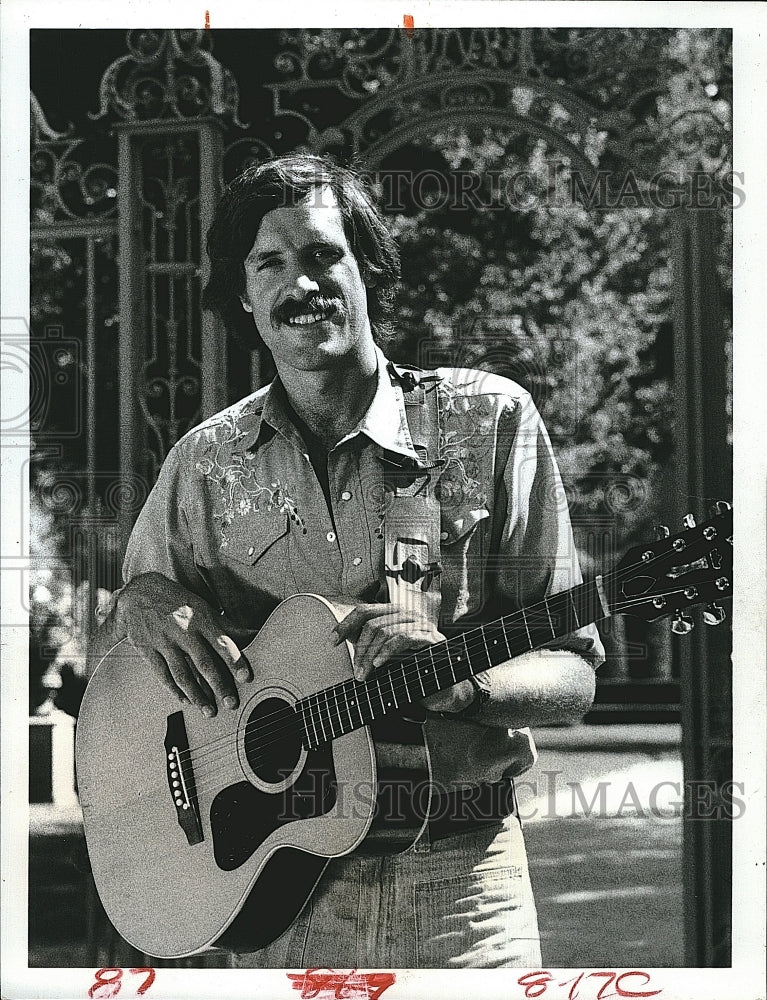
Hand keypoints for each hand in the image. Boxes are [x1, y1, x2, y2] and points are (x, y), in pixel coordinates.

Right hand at [114, 572, 251, 715]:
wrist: (138, 592)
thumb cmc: (177, 601)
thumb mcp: (203, 606)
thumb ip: (226, 625)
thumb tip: (254, 634)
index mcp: (201, 618)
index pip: (222, 643)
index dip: (235, 661)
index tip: (246, 677)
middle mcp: (183, 631)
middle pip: (204, 663)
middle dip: (219, 685)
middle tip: (231, 704)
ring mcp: (164, 641)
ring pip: (182, 673)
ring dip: (197, 695)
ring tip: (209, 710)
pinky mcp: (148, 650)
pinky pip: (162, 674)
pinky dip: (174, 690)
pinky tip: (185, 700)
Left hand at [332, 603, 475, 713]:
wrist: (443, 689)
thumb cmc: (412, 672)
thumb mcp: (383, 656)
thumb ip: (366, 644)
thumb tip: (337, 638)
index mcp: (394, 614)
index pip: (364, 610)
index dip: (345, 624)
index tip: (331, 642)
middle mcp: (407, 615)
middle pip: (372, 623)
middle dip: (360, 650)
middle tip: (357, 672)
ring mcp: (420, 624)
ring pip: (385, 630)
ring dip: (369, 656)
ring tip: (364, 675)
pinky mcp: (431, 638)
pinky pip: (404, 638)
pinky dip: (387, 651)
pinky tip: (379, 665)